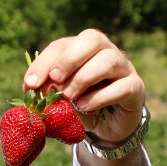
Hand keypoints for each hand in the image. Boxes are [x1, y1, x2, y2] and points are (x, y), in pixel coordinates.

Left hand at [24, 30, 146, 165]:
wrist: (109, 127)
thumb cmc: (81, 106)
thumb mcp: (60, 99)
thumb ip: (48, 92)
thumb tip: (31, 90)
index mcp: (82, 49)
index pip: (61, 45)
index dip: (44, 63)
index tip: (30, 84)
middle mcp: (105, 51)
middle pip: (92, 38)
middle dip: (69, 58)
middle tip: (54, 80)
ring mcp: (124, 68)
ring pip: (109, 59)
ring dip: (84, 77)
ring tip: (69, 97)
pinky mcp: (136, 87)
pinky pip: (122, 86)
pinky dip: (100, 97)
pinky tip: (84, 107)